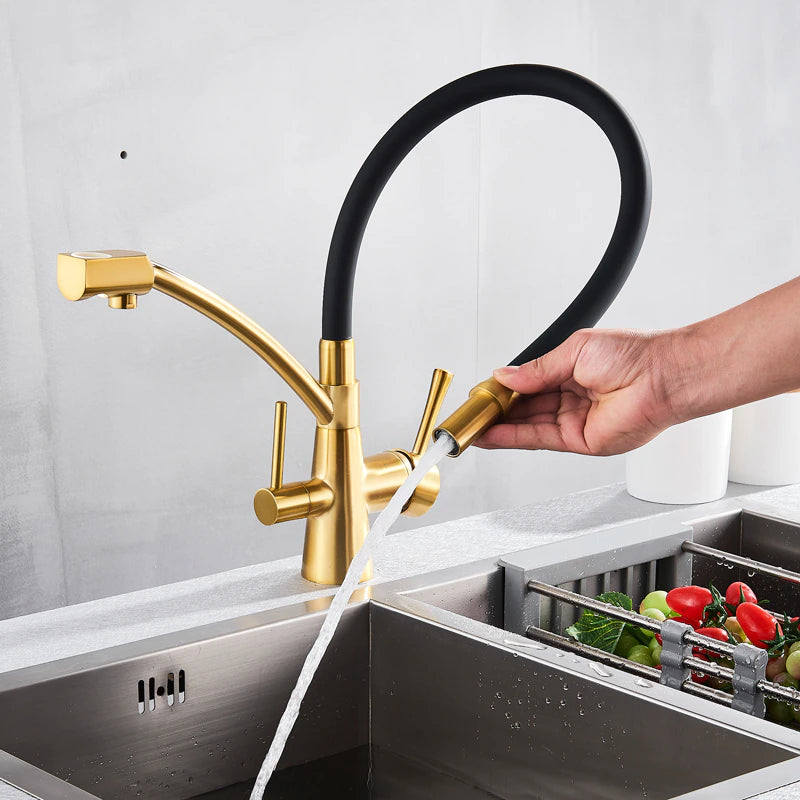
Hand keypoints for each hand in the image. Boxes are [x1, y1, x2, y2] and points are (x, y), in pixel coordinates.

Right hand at [475, 329, 683, 455]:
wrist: (663, 376)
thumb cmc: (634, 355)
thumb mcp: (573, 351)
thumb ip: (537, 369)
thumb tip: (506, 376)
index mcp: (571, 372)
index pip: (528, 385)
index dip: (504, 390)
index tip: (482, 392)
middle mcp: (571, 398)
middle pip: (525, 408)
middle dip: (496, 411)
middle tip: (471, 412)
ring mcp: (575, 421)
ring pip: (528, 426)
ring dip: (499, 427)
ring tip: (473, 426)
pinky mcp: (580, 441)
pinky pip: (539, 439)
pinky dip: (513, 438)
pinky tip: (493, 435)